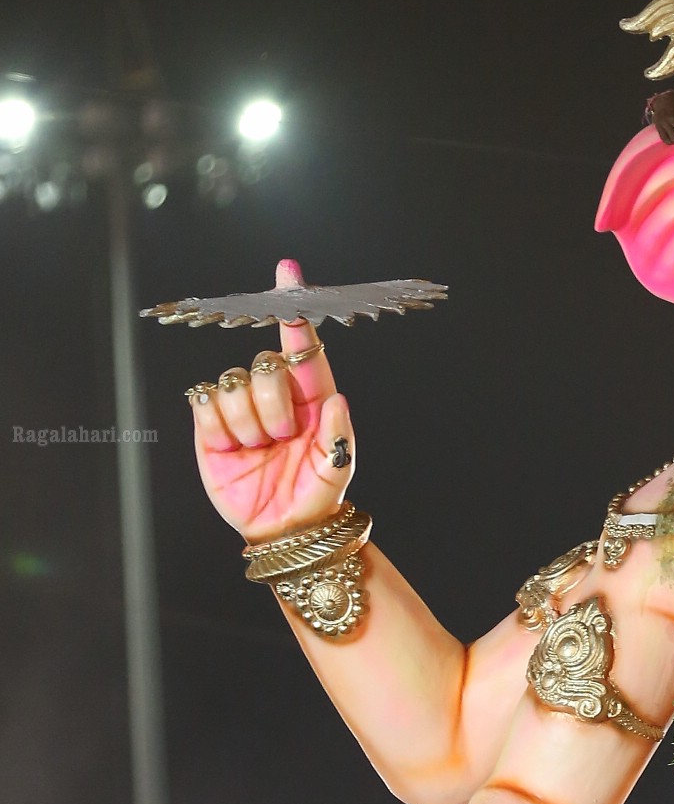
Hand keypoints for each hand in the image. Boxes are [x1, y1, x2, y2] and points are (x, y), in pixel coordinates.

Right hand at [188, 258, 354, 541]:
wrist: (281, 531)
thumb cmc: (315, 497)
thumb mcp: (336, 470)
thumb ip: (338, 435)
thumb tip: (336, 400)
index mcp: (312, 398)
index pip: (303, 348)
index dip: (294, 312)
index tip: (288, 273)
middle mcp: (276, 396)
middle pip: (263, 364)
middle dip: (272, 402)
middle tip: (280, 438)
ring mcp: (242, 409)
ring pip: (232, 384)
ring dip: (246, 422)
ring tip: (259, 449)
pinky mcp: (211, 425)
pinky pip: (204, 401)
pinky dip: (218, 425)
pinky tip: (233, 447)